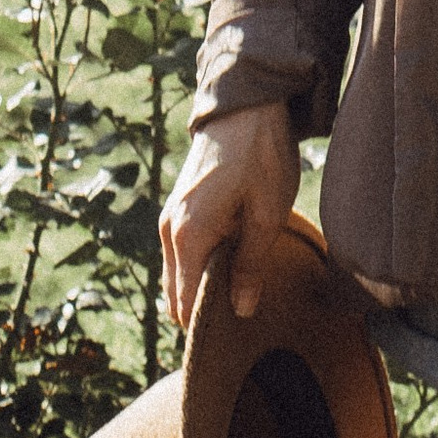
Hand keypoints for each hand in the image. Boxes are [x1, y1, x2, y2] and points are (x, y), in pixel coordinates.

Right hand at [161, 102, 298, 335]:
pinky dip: (200, 265)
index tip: (236, 334)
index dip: (207, 326)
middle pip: (176, 294)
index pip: (185, 305)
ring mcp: (171, 217)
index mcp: (188, 235)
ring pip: (178, 274)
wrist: (247, 102)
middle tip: (244, 312)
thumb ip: (251, 265)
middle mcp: (170, 230)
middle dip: (204, 310)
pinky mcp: (179, 207)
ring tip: (242, 286)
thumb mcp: (267, 214)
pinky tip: (232, 261)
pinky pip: (182, 253)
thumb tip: (241, 310)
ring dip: (203, 285)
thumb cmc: (261, 156)